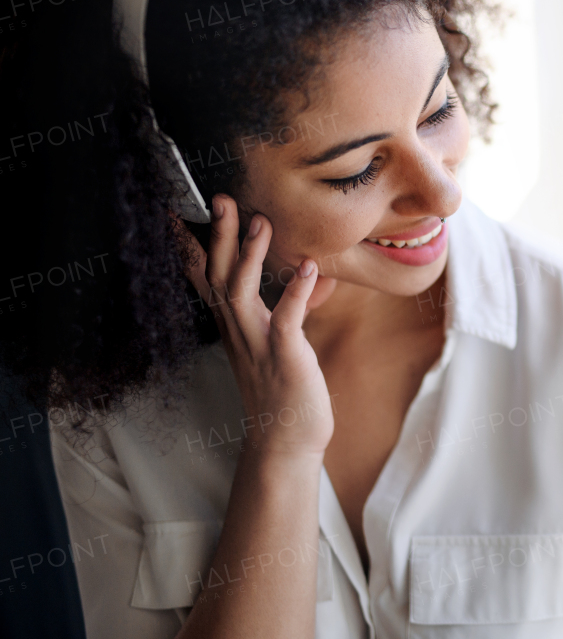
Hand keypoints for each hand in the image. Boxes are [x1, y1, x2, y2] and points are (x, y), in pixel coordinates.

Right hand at [172, 195, 333, 458]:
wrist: (287, 440)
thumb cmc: (287, 390)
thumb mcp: (282, 341)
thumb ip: (290, 306)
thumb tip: (310, 273)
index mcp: (234, 326)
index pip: (206, 279)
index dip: (191, 245)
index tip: (176, 211)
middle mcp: (239, 331)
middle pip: (219, 275)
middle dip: (219, 236)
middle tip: (221, 197)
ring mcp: (258, 344)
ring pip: (241, 293)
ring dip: (251, 256)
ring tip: (261, 222)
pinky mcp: (284, 357)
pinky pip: (287, 320)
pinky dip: (298, 293)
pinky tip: (308, 267)